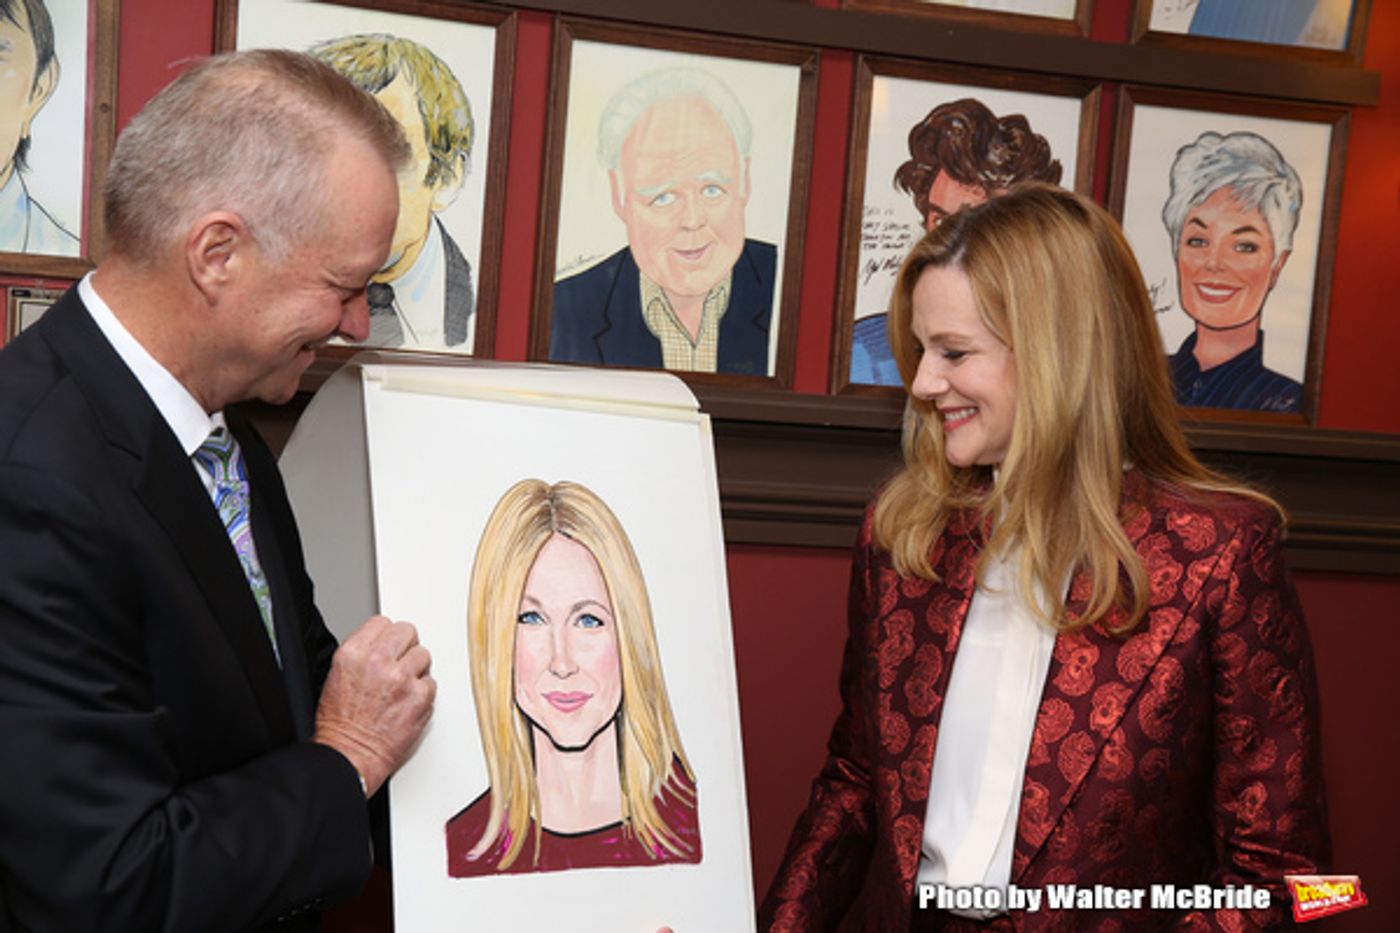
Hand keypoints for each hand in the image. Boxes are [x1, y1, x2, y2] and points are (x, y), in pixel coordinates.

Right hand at [314, 615, 434, 795]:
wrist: (349, 757)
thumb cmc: (340, 725)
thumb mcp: (337, 676)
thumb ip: (361, 654)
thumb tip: (381, 643)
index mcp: (352, 654)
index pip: (382, 623)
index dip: (386, 636)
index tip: (388, 647)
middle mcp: (377, 662)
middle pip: (407, 631)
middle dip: (404, 646)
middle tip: (399, 663)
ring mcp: (402, 678)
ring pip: (423, 654)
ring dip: (416, 669)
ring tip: (402, 686)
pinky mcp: (420, 697)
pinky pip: (431, 682)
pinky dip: (422, 692)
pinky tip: (407, 702)